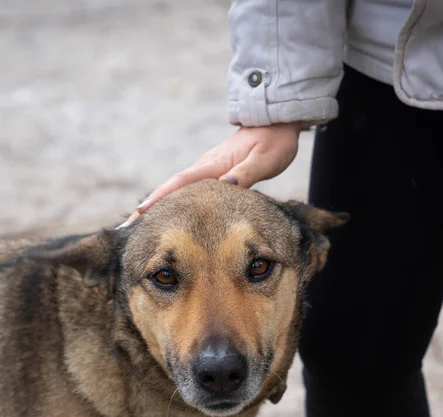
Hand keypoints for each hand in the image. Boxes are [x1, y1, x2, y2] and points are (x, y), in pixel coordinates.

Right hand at [119, 121, 301, 226]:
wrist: (274, 121)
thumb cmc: (273, 142)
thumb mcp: (264, 159)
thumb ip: (245, 174)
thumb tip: (224, 187)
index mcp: (214, 165)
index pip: (181, 182)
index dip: (160, 198)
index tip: (140, 213)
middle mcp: (205, 166)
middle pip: (170, 188)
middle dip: (148, 207)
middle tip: (127, 228)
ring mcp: (206, 169)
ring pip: (176, 189)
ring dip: (157, 206)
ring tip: (138, 227)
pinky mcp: (211, 173)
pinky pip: (187, 189)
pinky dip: (172, 201)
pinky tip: (167, 214)